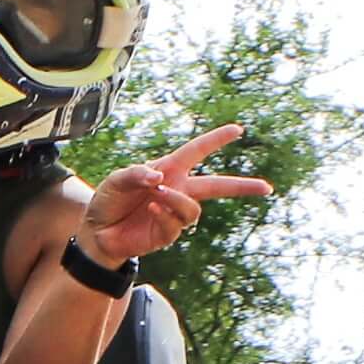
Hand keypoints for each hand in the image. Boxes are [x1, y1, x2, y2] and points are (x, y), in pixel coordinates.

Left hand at [79, 123, 271, 269]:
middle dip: (242, 186)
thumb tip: (161, 179)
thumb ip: (136, 174)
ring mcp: (174, 212)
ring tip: (156, 197)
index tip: (238, 130)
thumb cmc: (107, 201)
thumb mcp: (116, 180)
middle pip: (217, 186)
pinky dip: (165, 214)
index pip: (198, 151)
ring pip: (194, 208)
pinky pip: (177, 223)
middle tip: (267, 188)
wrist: (96, 232)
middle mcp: (177, 189)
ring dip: (177, 200)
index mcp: (169, 169)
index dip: (217, 139)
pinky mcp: (167, 233)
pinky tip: (150, 209)